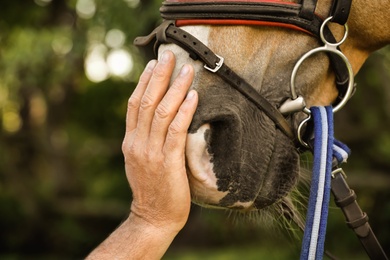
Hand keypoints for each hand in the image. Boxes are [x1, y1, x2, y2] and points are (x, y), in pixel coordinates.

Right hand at [122, 50, 197, 233]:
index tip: (154, 64)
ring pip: (161, 112)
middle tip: (170, 55)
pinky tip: (192, 97)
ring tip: (186, 70)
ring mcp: (151, 152)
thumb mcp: (141, 161)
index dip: (144, 82)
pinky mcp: (167, 162)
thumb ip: (146, 139)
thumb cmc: (152, 189)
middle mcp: (137, 143)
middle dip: (159, 76)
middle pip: (146, 102)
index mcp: (130, 142)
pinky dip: (184, 112)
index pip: (134, 105)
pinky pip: (175, 131)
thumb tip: (159, 119)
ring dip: (175, 88)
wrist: (153, 218)